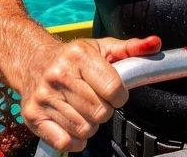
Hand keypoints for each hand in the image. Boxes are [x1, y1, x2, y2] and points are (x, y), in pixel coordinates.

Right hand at [19, 35, 160, 152]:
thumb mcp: (101, 48)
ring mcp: (44, 97)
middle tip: (95, 100)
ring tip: (81, 110)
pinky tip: (71, 123)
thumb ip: (131, 49)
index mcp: (78, 56)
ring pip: (85, 129)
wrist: (31, 60)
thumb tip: (155, 44)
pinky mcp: (33, 116)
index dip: (120, 96)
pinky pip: (66, 142)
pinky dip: (74, 139)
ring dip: (89, 125)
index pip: (114, 89)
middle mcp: (59, 75)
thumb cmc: (73, 58)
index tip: (113, 93)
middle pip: (100, 112)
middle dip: (104, 110)